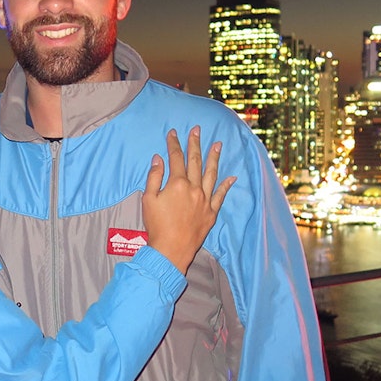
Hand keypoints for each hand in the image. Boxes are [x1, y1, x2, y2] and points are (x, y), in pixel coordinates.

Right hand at [142, 126, 235, 273]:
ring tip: (218, 145)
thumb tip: (158, 159)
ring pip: (211, 174)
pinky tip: (231, 177)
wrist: (171, 249)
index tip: (173, 133)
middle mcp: (194, 188)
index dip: (174, 144)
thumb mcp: (148, 199)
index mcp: (177, 183)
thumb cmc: (157, 225)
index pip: (175, 158)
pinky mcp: (211, 212)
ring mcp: (205, 200)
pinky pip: (221, 195)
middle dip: (195, 144)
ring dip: (214, 158)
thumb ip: (154, 177)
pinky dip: (226, 185)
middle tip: (197, 130)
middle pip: (195, 162)